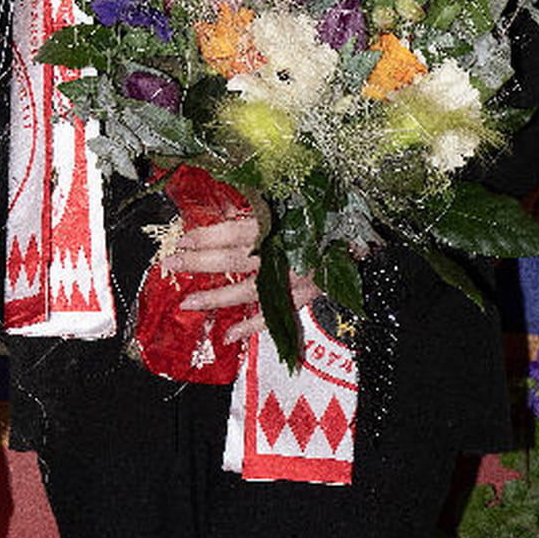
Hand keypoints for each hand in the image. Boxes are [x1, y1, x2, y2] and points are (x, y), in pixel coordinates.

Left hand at [166, 214, 318, 342]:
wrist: (368, 231)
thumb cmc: (324, 212)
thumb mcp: (291, 202)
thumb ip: (260, 211)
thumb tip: (221, 215)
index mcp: (281, 224)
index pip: (235, 231)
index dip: (206, 236)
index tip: (181, 239)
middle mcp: (286, 252)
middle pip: (234, 260)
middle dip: (199, 263)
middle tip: (170, 264)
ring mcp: (296, 278)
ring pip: (250, 291)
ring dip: (217, 298)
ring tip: (188, 303)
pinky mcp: (308, 295)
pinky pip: (277, 315)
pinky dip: (252, 326)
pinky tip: (228, 335)